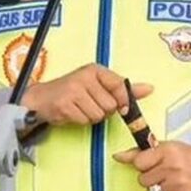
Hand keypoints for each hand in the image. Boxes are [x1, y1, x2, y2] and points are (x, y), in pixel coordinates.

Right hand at [22, 63, 152, 125]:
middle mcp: (85, 77)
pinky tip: (72, 112)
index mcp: (95, 70)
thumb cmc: (72, 91)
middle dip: (103, 110)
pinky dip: (81, 121)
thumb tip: (149, 88)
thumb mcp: (98, 85)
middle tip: (90, 104)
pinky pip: (85, 120)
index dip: (124, 100)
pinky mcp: (65, 104)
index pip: (120, 85)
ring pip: (99, 115)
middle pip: (110, 105)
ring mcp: (74, 90)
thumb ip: (123, 88)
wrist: (41, 98)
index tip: (123, 108)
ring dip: (92, 117)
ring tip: (81, 108)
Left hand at [112, 141, 190, 190]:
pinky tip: (174, 189)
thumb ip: (140, 152)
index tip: (148, 164)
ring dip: (157, 189)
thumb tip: (118, 156)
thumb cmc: (188, 156)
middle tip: (161, 173)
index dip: (142, 165)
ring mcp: (177, 184)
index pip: (138, 162)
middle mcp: (171, 167)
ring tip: (169, 181)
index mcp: (166, 151)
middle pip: (142, 180)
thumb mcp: (165, 147)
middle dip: (149, 177)